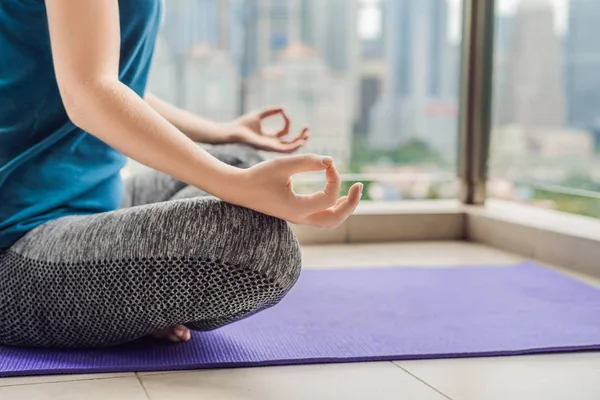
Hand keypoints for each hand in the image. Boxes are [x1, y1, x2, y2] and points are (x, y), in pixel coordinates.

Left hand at [228, 107, 309, 152]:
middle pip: (290, 143)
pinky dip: (294, 146)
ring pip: (290, 148)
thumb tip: (283, 108)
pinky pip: (285, 149)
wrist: (233, 132)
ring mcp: (271, 147)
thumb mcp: (260, 114)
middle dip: (300, 136)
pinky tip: (300, 140)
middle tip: (307, 129)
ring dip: (300, 142)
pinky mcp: (270, 148)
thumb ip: (272, 111)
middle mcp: (271, 144)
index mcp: (269, 138)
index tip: (284, 112)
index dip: (287, 121)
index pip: (284, 132)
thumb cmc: (242, 125)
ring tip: (307, 134)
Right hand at [234, 154, 361, 228]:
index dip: (335, 178)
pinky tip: (338, 195)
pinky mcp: (296, 214)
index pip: (329, 196)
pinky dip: (334, 208)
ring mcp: (299, 218)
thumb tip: (330, 161)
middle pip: (336, 219)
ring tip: (353, 192)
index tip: (328, 163)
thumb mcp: (283, 164)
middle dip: (351, 204)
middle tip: (360, 186)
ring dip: (344, 208)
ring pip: (330, 221)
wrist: (238, 190)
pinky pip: (322, 217)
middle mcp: (301, 217)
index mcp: (298, 208)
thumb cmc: (258, 176)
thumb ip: (307, 161)